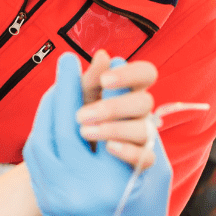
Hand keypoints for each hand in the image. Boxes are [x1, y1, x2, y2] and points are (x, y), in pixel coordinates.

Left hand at [24, 52, 171, 215]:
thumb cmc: (145, 212)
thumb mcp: (152, 170)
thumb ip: (138, 127)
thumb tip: (124, 80)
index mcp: (115, 181)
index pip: (100, 121)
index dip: (92, 88)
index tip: (96, 61)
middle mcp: (81, 189)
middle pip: (63, 125)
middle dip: (64, 88)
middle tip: (68, 61)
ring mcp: (57, 197)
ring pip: (42, 138)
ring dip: (49, 107)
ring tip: (58, 85)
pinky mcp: (44, 201)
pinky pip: (36, 156)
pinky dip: (42, 129)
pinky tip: (51, 115)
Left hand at [76, 49, 157, 167]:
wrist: (69, 155)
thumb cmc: (79, 117)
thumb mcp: (80, 96)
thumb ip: (90, 78)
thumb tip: (102, 55)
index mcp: (128, 90)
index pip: (146, 73)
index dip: (130, 74)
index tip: (105, 80)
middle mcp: (139, 111)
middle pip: (145, 102)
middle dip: (113, 107)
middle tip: (80, 116)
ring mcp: (142, 135)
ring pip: (145, 129)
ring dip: (115, 129)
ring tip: (84, 132)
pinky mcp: (140, 160)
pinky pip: (147, 157)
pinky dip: (128, 151)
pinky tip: (108, 148)